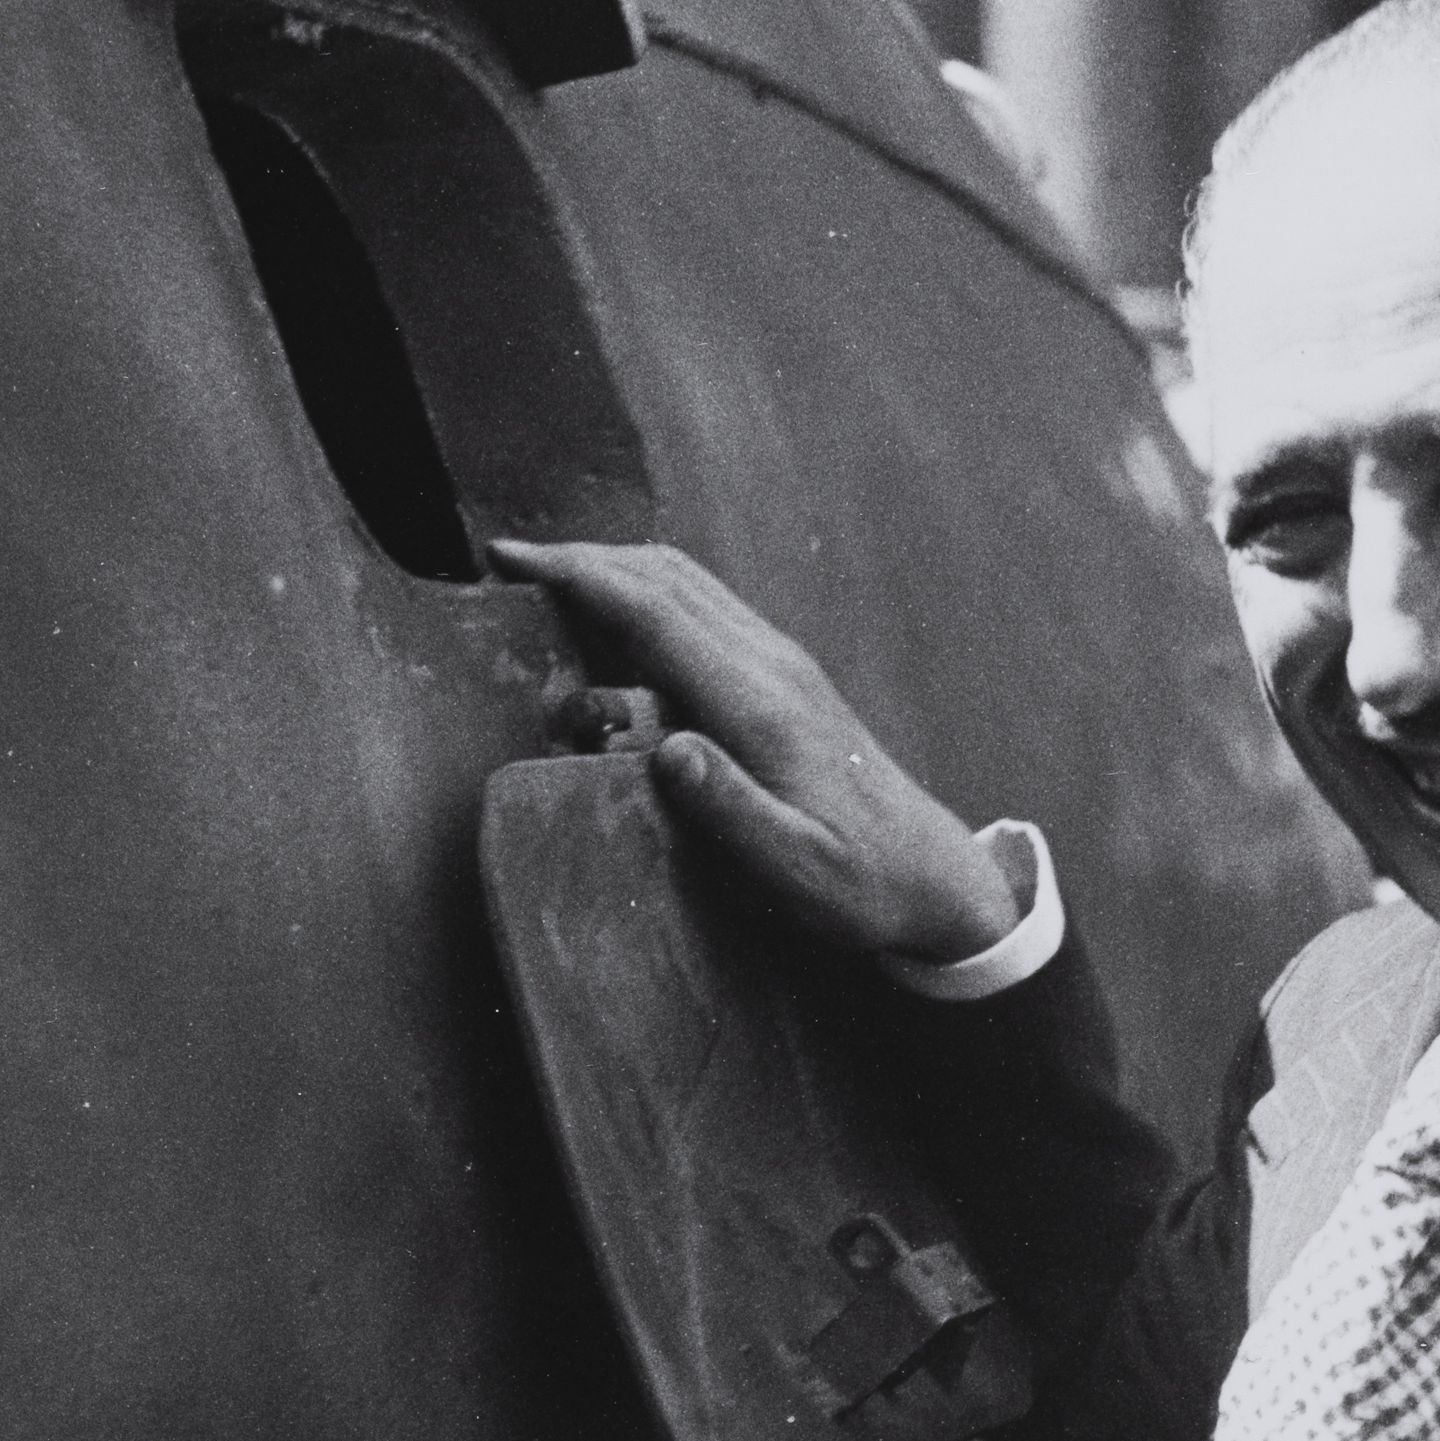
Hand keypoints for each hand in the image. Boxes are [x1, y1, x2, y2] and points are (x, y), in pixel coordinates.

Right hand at [489, 539, 1019, 963]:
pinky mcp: (784, 677)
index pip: (657, 614)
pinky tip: (613, 622)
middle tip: (508, 563)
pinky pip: (705, 611)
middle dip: (582, 559)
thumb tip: (667, 750)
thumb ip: (729, 808)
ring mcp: (781, 664)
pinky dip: (646, 596)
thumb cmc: (859, 881)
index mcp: (761, 705)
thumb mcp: (793, 867)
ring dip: (614, 571)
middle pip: (666, 579)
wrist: (932, 873)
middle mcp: (771, 665)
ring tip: (545, 582)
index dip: (581, 578)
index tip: (514, 560)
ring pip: (686, 585)